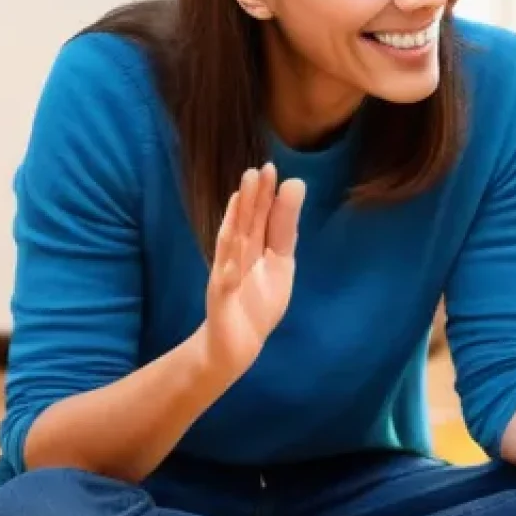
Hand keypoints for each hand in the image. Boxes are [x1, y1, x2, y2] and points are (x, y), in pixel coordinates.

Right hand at [206, 163, 305, 384]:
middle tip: (256, 170)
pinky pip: (225, 283)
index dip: (266, 196)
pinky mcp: (221, 300)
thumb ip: (285, 229)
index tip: (271, 168)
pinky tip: (232, 254)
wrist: (234, 347)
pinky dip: (229, 269)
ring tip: (240, 196)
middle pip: (245, 225)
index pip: (261, 219)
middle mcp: (238, 256)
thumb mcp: (280, 263)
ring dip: (235, 220)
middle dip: (251, 198)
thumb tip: (295, 188)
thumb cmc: (256, 301)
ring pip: (231, 244)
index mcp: (255, 248)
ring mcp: (227, 277)